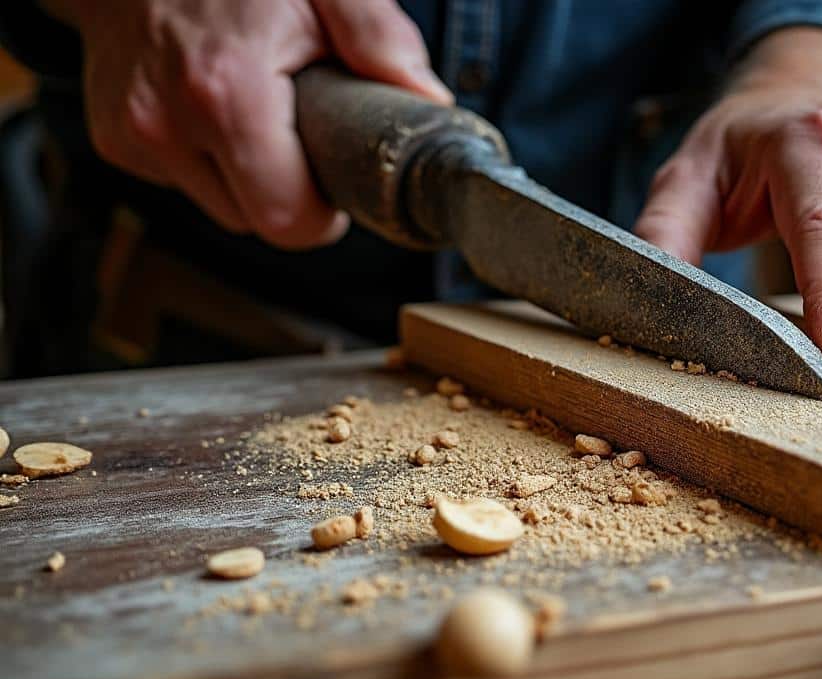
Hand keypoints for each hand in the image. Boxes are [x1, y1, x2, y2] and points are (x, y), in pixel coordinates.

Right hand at [45, 0, 452, 248]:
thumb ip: (378, 36)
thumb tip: (428, 100)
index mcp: (227, 91)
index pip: (288, 219)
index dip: (324, 213)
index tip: (337, 179)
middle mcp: (168, 121)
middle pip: (255, 221)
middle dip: (290, 194)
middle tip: (305, 138)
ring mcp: (134, 133)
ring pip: (220, 206)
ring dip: (249, 176)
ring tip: (258, 112)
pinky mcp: (114, 138)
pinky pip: (184, 180)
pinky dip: (208, 156)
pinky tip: (214, 108)